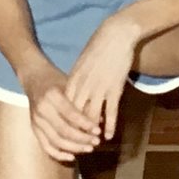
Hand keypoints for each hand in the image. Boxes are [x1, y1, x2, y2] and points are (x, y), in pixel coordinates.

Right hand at [25, 69, 98, 162]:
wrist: (34, 78)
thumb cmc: (57, 80)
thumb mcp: (71, 84)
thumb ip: (83, 102)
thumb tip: (101, 120)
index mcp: (52, 96)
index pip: (70, 114)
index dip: (85, 125)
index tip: (98, 131)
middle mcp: (41, 109)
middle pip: (63, 130)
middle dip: (82, 139)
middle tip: (96, 142)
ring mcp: (36, 120)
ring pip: (55, 141)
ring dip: (74, 148)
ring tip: (89, 149)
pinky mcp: (34, 128)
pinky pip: (46, 146)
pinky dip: (59, 154)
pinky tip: (72, 157)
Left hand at [63, 20, 137, 139]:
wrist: (115, 35)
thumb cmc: (98, 46)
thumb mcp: (81, 63)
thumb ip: (76, 78)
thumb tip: (71, 91)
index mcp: (74, 79)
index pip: (65, 106)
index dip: (64, 121)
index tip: (63, 132)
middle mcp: (83, 86)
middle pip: (75, 115)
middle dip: (75, 131)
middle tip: (76, 144)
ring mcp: (99, 89)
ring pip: (91, 117)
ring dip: (91, 132)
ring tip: (92, 144)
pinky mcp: (114, 88)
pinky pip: (110, 112)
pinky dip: (109, 125)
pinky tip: (108, 135)